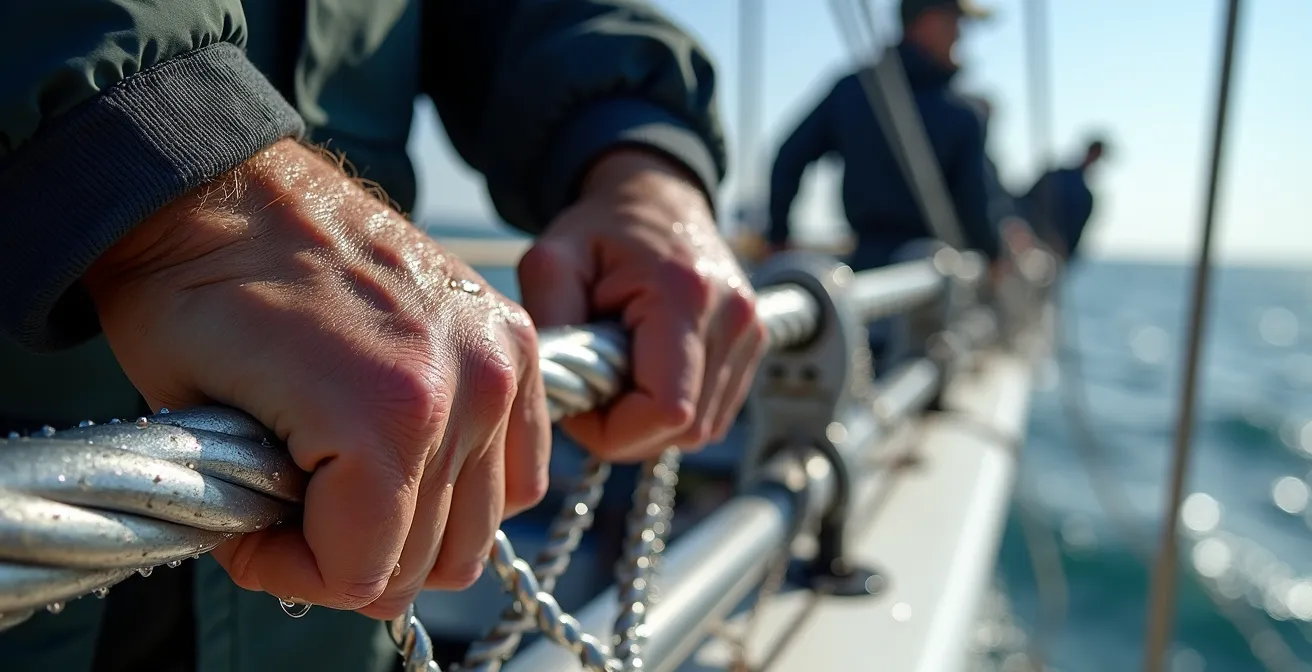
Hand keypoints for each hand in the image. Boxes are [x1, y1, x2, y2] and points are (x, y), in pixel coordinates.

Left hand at [84, 139, 550, 618]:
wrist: (225, 185)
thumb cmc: (189, 293)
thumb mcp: (197, 428)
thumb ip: (275, 519)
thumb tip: (323, 558)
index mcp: (388, 417)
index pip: (367, 577)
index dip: (293, 573)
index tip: (251, 534)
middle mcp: (468, 389)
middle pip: (434, 560)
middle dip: (353, 557)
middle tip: (293, 513)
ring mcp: (499, 359)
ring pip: (483, 524)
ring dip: (414, 524)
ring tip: (348, 483)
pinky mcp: (513, 337)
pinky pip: (520, 463)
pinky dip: (469, 481)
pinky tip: (409, 455)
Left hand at [517, 149, 767, 460]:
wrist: (657, 198)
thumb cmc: (599, 230)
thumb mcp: (553, 261)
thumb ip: (549, 325)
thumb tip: (553, 394)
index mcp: (684, 295)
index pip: (665, 411)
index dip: (613, 428)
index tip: (579, 399)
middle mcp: (733, 318)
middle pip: (686, 431)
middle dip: (628, 431)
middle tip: (591, 391)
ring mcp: (751, 334)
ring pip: (702, 431)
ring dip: (651, 424)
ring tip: (618, 378)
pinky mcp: (754, 345)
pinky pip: (713, 415)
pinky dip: (674, 411)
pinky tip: (645, 376)